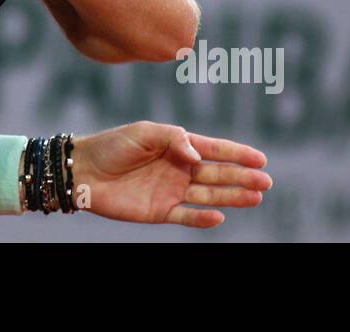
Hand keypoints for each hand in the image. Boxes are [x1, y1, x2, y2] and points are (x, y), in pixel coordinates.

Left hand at [69, 121, 270, 227]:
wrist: (83, 171)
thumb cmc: (113, 146)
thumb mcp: (143, 132)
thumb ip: (173, 138)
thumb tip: (197, 153)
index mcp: (177, 146)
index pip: (213, 150)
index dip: (237, 154)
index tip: (260, 159)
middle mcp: (179, 168)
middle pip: (217, 174)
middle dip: (242, 177)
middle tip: (266, 181)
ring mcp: (172, 190)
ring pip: (209, 194)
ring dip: (232, 196)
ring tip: (255, 197)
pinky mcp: (160, 211)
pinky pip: (187, 216)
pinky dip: (203, 218)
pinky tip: (219, 216)